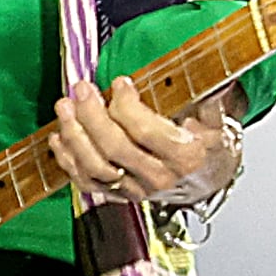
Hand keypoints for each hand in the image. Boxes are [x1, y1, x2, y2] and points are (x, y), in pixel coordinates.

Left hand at [49, 74, 241, 209]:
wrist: (204, 179)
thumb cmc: (206, 144)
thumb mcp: (216, 121)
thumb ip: (209, 101)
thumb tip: (216, 81)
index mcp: (184, 157)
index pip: (145, 132)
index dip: (126, 106)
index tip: (120, 82)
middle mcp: (158, 177)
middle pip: (114, 148)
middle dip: (92, 115)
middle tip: (82, 88)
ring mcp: (135, 190)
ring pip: (95, 167)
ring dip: (74, 135)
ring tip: (64, 106)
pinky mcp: (117, 195)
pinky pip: (85, 181)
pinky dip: (67, 160)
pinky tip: (58, 136)